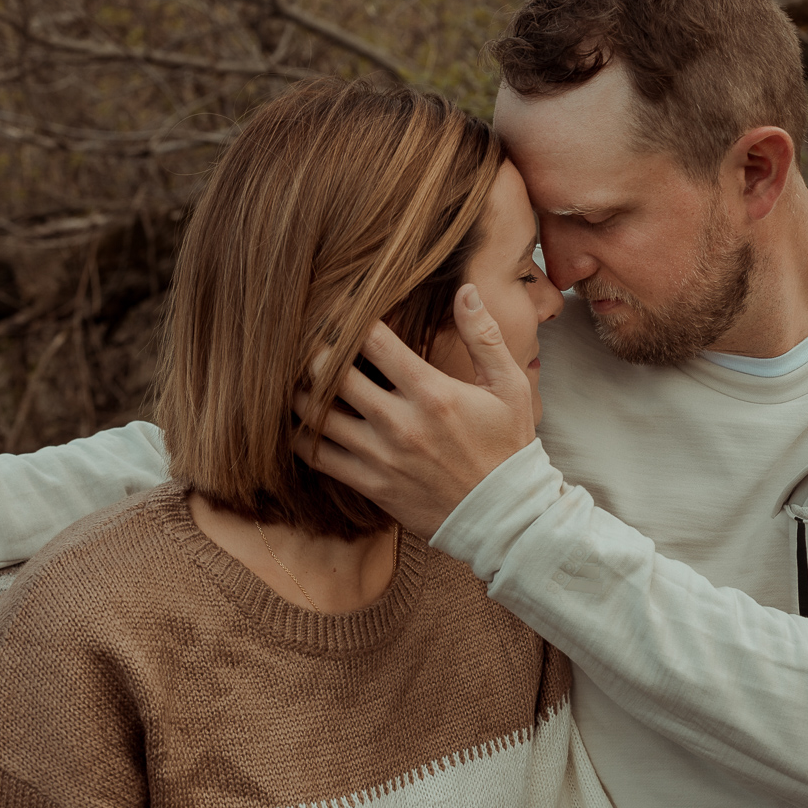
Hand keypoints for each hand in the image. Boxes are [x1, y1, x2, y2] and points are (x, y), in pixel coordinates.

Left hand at [299, 285, 535, 539]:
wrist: (505, 516)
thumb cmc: (508, 446)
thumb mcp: (509, 386)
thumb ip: (484, 336)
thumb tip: (465, 290)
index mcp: (431, 393)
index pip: (373, 341)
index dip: (350, 317)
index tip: (342, 308)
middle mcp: (399, 423)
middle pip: (332, 374)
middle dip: (315, 350)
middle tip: (309, 338)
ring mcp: (381, 456)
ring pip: (316, 415)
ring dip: (301, 390)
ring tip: (298, 374)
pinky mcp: (370, 484)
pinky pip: (318, 457)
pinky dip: (301, 436)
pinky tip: (302, 420)